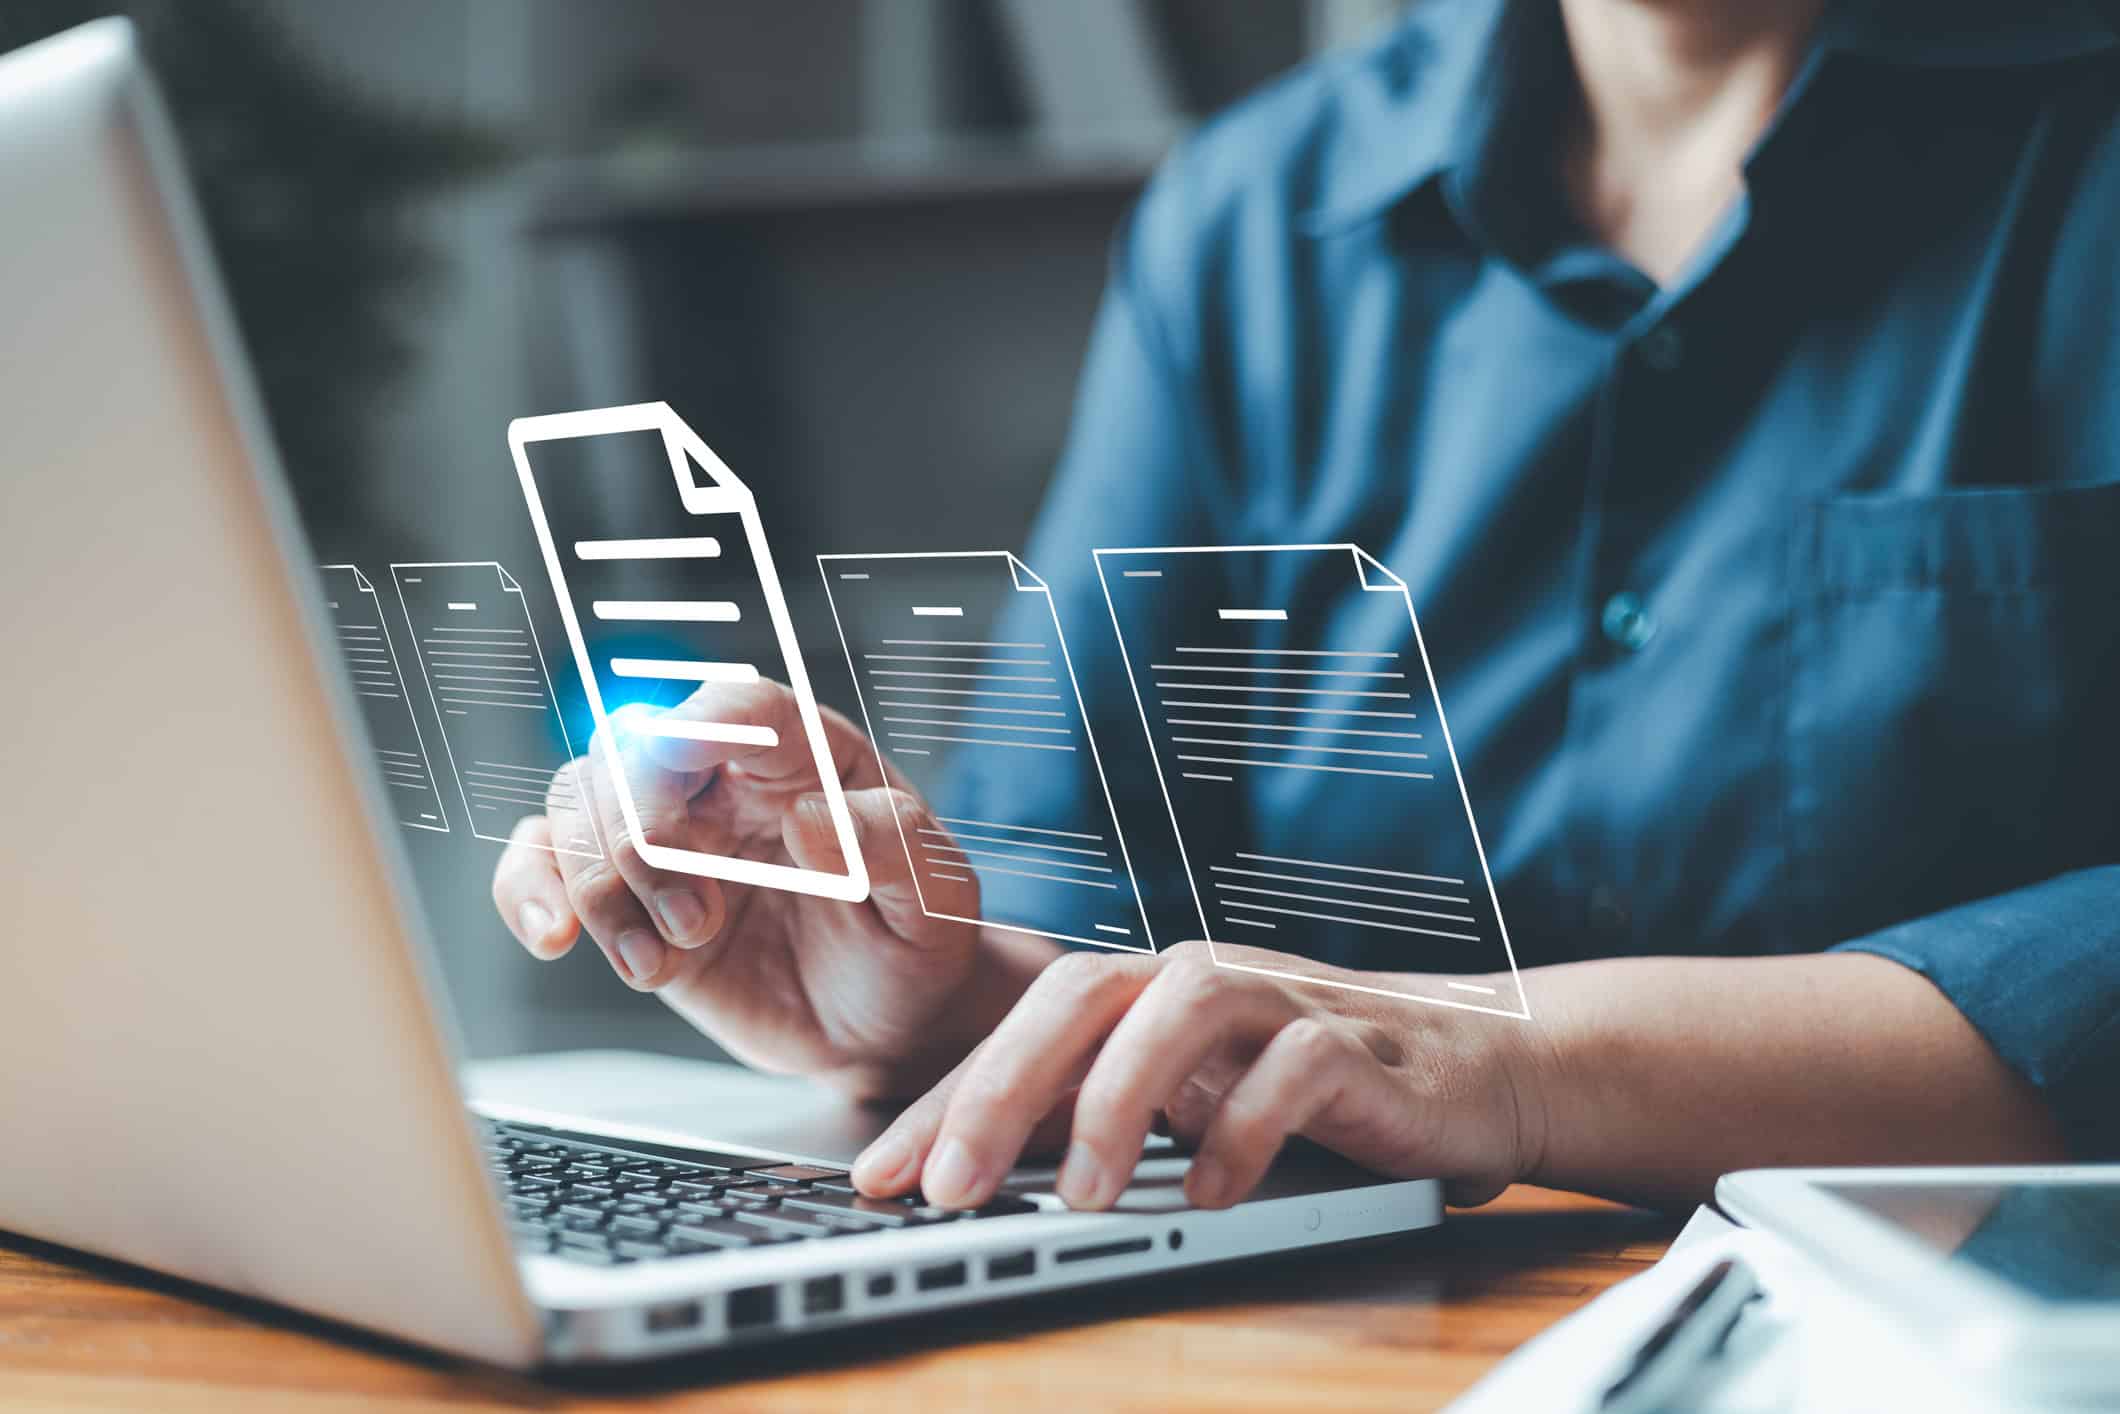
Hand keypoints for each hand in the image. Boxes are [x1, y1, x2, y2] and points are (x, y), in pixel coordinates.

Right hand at [490, 680, 1018, 1084]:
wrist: (883, 1027)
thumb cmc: (913, 945)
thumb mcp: (936, 901)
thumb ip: (888, 848)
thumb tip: (815, 817)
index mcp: (809, 758)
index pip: (748, 706)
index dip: (709, 720)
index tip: (683, 750)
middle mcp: (725, 784)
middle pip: (637, 750)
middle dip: (643, 830)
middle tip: (698, 917)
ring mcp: (668, 839)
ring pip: (578, 802)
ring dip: (600, 881)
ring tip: (661, 956)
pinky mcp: (626, 897)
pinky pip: (542, 861)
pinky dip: (530, 890)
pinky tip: (556, 938)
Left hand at [849, 940, 1543, 1209]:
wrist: (1480, 1067)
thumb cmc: (1313, 1091)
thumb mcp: (1192, 1105)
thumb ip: (1102, 1120)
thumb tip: (975, 1177)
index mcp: (1151, 994)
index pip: (1026, 1027)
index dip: (946, 1099)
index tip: (880, 1178)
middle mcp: (1206, 981)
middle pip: (1083, 996)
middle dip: (1001, 1088)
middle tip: (948, 1187)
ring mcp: (1286, 1001)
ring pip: (1184, 1007)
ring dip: (1120, 1100)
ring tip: (1082, 1198)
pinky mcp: (1365, 1047)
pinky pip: (1296, 1069)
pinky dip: (1245, 1130)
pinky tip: (1210, 1194)